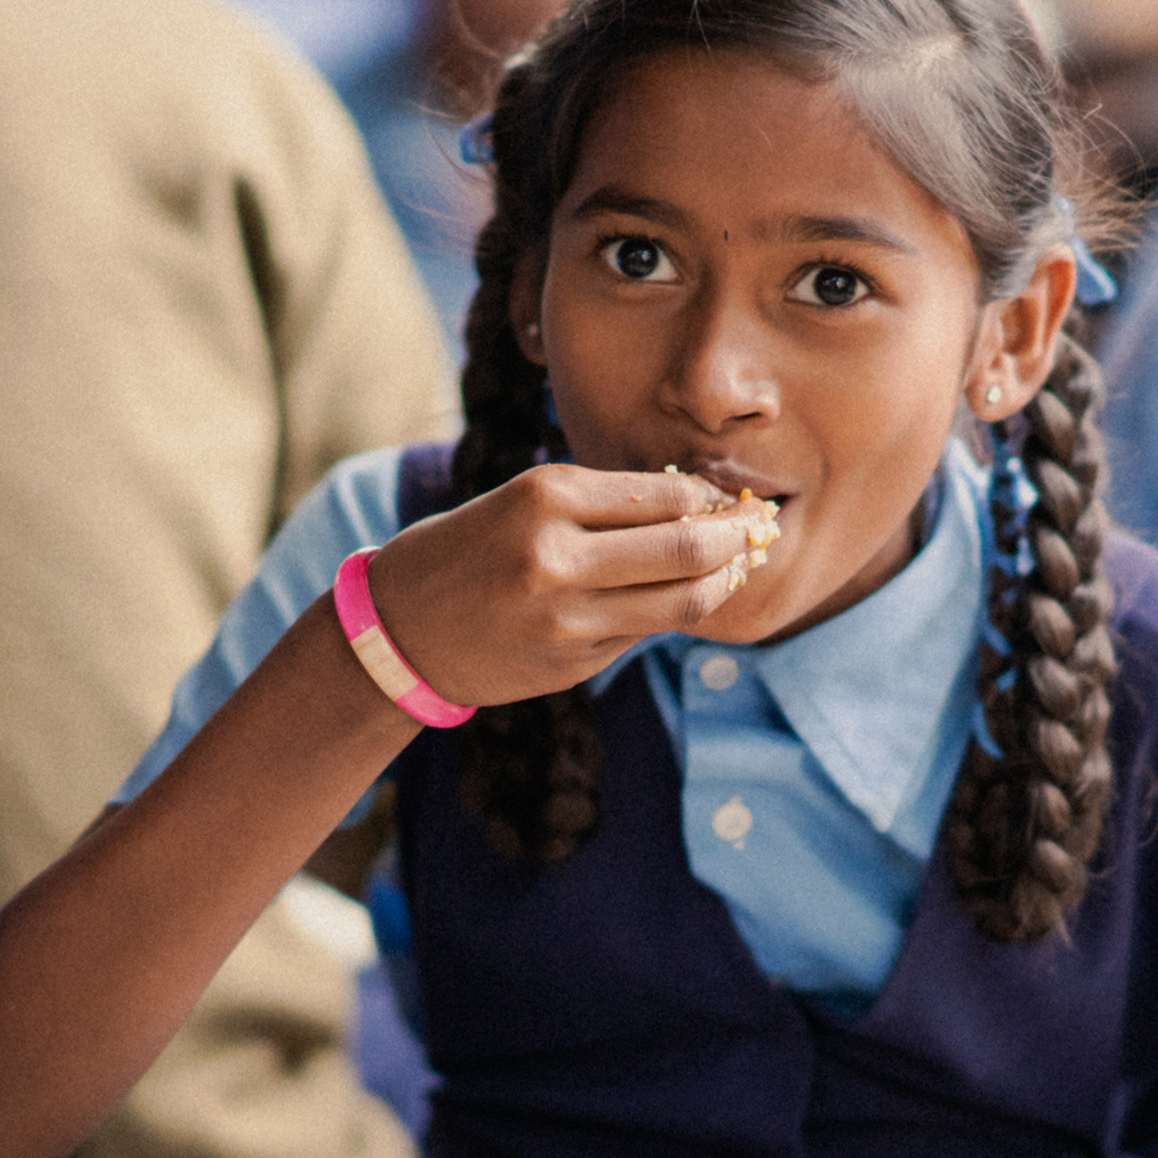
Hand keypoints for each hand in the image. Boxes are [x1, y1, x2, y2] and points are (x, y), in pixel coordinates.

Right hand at [359, 464, 772, 711]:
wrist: (398, 629)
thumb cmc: (468, 550)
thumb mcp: (523, 503)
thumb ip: (602, 506)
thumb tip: (699, 507)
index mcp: (545, 496)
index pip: (665, 494)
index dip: (712, 498)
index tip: (730, 498)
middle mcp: (557, 556)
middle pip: (689, 550)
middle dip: (738, 539)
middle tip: (759, 530)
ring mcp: (565, 618)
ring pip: (681, 602)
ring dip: (720, 583)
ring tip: (735, 567)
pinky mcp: (571, 663)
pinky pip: (645, 633)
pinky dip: (672, 613)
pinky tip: (682, 599)